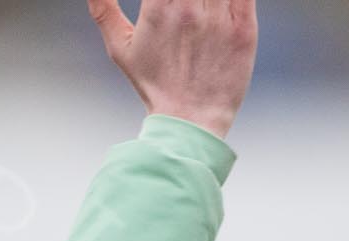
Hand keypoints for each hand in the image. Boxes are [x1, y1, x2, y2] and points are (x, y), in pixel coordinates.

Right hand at [88, 0, 258, 139]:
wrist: (189, 120)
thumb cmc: (153, 84)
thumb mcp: (120, 49)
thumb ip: (104, 11)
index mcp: (158, 9)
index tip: (165, 1)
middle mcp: (189, 9)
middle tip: (185, 5)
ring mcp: (220, 17)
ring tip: (198, 9)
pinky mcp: (244, 27)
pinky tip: (217, 6)